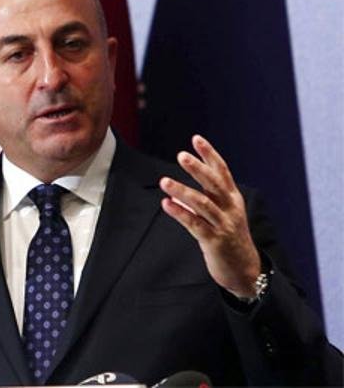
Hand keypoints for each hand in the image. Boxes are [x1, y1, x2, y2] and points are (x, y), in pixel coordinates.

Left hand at [159, 135, 260, 297]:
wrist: (245, 270)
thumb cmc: (229, 238)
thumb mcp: (222, 215)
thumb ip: (204, 200)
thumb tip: (176, 192)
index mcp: (232, 199)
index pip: (222, 171)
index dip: (209, 154)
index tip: (196, 139)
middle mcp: (230, 209)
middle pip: (214, 184)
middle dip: (197, 168)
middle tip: (181, 155)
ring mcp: (223, 225)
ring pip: (202, 203)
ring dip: (182, 191)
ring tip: (164, 181)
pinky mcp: (215, 241)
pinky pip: (195, 224)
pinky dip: (180, 213)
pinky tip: (166, 204)